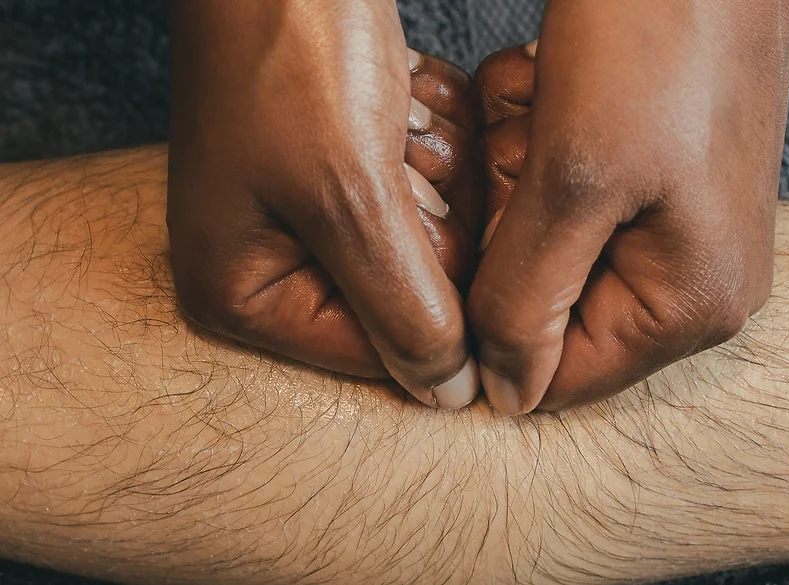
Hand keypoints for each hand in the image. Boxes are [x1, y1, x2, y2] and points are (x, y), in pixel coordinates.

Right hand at [167, 1, 482, 408]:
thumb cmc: (289, 57)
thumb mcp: (349, 199)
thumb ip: (404, 311)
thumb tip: (443, 394)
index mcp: (245, 292)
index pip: (377, 350)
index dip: (431, 296)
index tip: (424, 215)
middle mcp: (278, 260)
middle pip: (411, 292)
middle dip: (425, 215)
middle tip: (390, 151)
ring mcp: (318, 209)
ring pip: (432, 235)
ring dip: (433, 169)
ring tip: (388, 114)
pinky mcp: (353, 164)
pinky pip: (431, 184)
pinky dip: (432, 137)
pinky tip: (400, 96)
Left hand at [470, 0, 788, 412]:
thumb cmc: (662, 39)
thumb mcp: (576, 180)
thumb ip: (528, 301)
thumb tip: (505, 394)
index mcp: (687, 305)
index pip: (556, 376)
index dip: (489, 321)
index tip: (474, 234)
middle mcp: (688, 280)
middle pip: (546, 304)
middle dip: (511, 222)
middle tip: (524, 144)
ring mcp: (669, 227)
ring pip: (543, 242)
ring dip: (520, 170)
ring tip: (544, 105)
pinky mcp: (646, 178)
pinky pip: (560, 192)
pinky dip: (536, 140)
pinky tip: (552, 88)